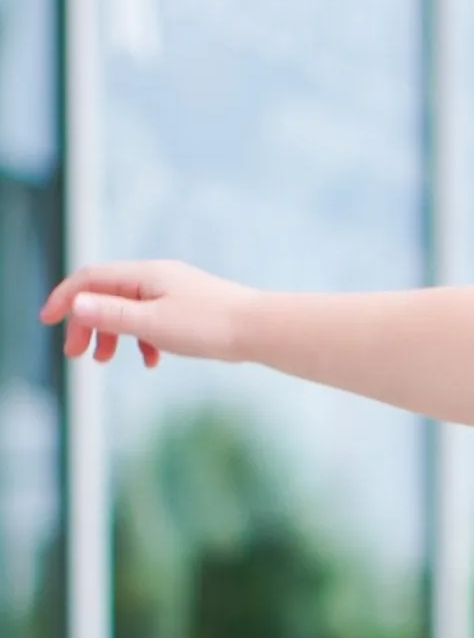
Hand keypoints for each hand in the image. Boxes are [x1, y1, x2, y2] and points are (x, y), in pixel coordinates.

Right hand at [41, 258, 256, 368]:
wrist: (260, 330)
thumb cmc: (210, 327)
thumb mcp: (154, 324)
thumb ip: (114, 314)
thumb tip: (77, 304)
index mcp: (143, 276)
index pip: (90, 279)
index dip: (65, 299)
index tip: (48, 322)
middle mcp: (156, 277)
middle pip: (106, 294)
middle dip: (86, 323)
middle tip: (75, 354)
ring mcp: (174, 291)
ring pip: (129, 308)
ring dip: (112, 333)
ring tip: (104, 361)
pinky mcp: (190, 308)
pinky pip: (154, 320)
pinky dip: (143, 339)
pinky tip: (150, 361)